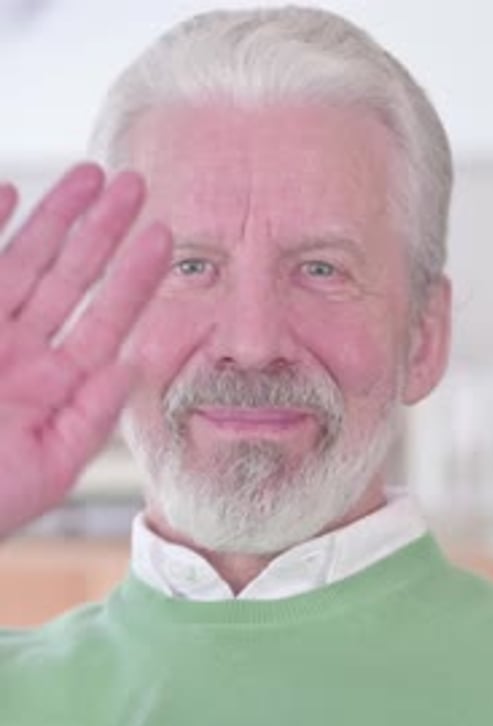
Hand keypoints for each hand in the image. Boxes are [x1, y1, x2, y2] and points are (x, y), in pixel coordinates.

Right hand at [0, 163, 170, 538]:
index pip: (106, 321)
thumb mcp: (48, 468)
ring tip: (91, 175)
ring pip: (27, 261)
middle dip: (103, 232)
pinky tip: (10, 190)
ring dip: (57, 217)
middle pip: (72, 278)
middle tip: (137, 183)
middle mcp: (25, 351)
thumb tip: (132, 367)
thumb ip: (90, 418)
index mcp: (57, 386)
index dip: (134, 280)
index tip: (163, 237)